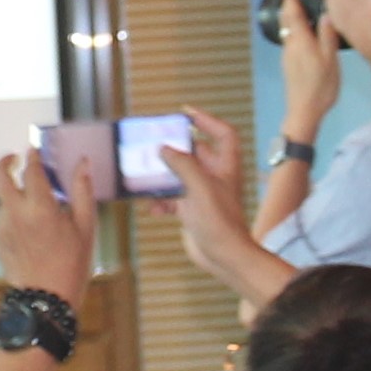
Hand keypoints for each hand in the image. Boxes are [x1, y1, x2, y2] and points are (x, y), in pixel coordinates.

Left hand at [0, 151, 95, 305]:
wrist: (46, 297)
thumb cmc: (71, 264)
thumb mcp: (86, 226)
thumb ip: (82, 190)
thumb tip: (83, 163)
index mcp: (40, 208)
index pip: (31, 170)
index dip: (33, 156)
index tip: (35, 150)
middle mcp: (16, 214)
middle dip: (4, 162)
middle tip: (15, 158)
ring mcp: (2, 226)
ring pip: (2, 198)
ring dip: (15, 194)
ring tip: (40, 209)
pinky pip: (3, 217)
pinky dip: (14, 213)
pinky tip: (33, 229)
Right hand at [157, 107, 255, 280]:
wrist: (223, 256)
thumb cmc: (219, 222)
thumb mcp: (199, 188)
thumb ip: (182, 165)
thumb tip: (164, 149)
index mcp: (226, 167)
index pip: (223, 134)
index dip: (207, 120)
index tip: (186, 113)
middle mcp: (215, 177)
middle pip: (195, 153)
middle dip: (174, 148)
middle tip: (154, 143)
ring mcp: (203, 193)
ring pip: (179, 175)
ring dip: (162, 176)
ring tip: (145, 175)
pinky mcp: (192, 210)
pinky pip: (172, 198)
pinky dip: (160, 201)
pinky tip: (151, 207)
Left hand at [277, 0, 343, 136]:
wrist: (304, 110)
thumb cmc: (320, 87)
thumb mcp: (330, 59)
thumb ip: (327, 36)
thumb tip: (326, 15)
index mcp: (300, 40)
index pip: (292, 12)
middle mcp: (290, 45)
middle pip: (287, 18)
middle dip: (292, 3)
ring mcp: (288, 54)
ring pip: (289, 29)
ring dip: (295, 16)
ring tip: (309, 8)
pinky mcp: (289, 63)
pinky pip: (292, 39)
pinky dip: (298, 29)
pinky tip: (310, 32)